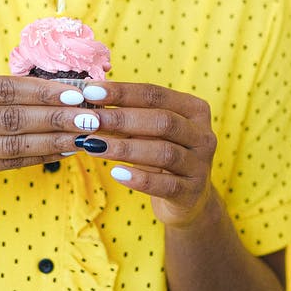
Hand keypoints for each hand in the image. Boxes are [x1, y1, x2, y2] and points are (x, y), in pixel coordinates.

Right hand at [0, 69, 83, 191]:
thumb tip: (30, 84)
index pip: (3, 89)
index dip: (42, 90)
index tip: (75, 89)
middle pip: (14, 118)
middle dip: (58, 115)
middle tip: (92, 113)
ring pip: (14, 145)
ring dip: (54, 140)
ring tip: (84, 134)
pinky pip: (7, 164)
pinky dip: (38, 156)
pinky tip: (62, 150)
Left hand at [70, 82, 218, 227]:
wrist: (187, 198)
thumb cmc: (160, 154)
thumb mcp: (148, 132)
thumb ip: (126, 114)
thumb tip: (87, 97)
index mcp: (194, 110)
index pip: (156, 94)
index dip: (122, 92)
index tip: (90, 92)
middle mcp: (203, 135)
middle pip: (162, 121)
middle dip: (122, 119)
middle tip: (90, 120)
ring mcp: (200, 165)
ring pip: (164, 152)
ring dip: (125, 148)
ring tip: (94, 146)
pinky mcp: (192, 192)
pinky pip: (165, 184)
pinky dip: (139, 178)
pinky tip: (116, 173)